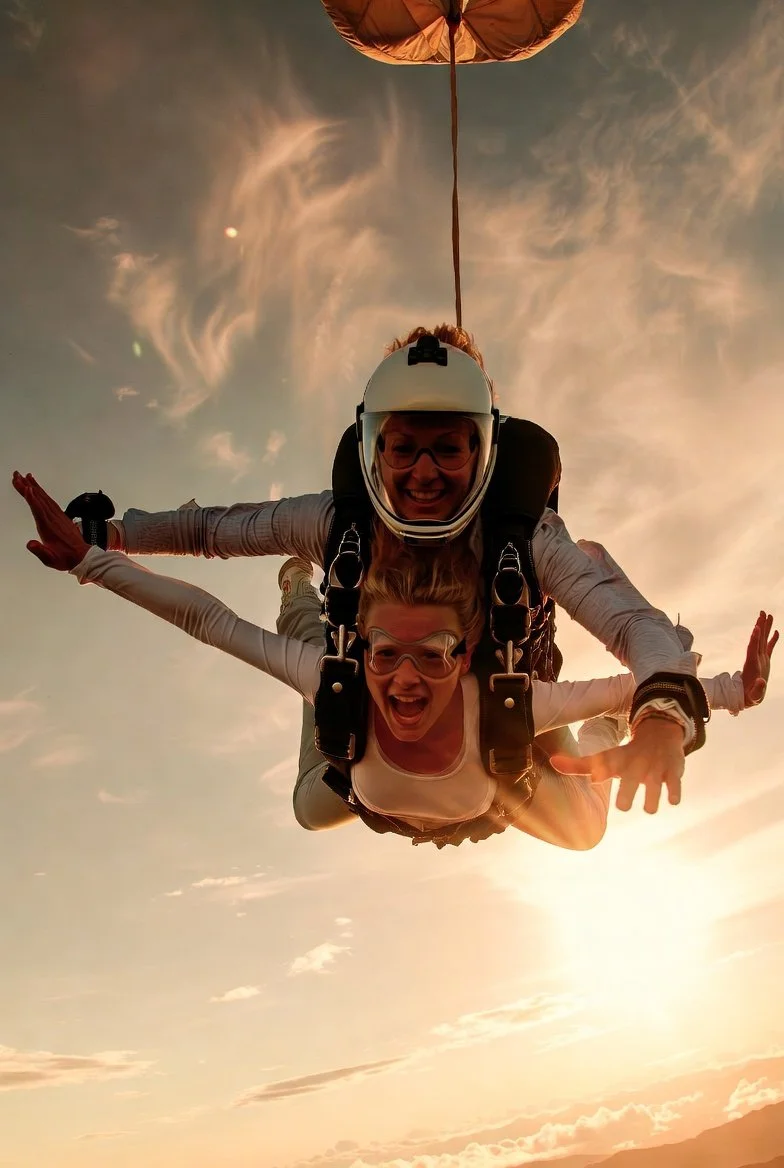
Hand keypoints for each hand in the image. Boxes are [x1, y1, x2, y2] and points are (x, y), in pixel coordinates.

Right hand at [12, 472, 90, 570]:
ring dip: (35, 486)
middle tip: (17, 475)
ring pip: (45, 498)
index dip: (32, 498)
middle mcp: (53, 519)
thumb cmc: (65, 558)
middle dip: (27, 486)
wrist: (82, 557)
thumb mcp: (50, 559)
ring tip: (26, 477)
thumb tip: (30, 544)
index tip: (25, 487)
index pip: (38, 509)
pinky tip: (38, 490)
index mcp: (48, 527)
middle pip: (39, 499)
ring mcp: (58, 516)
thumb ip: (39, 551)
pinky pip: (50, 501)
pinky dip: (43, 493)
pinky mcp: (61, 516)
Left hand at [550, 716, 685, 814]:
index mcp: (616, 762)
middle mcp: (634, 765)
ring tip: (648, 807)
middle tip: (622, 805)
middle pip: (629, 784)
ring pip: (653, 791)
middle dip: (625, 796)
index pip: (603, 766)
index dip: (598, 771)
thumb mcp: (604, 758)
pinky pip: (675, 788)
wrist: (660, 734)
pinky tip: (671, 798)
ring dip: (650, 803)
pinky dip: (673, 795)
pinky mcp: (673, 773)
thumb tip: (552, 762)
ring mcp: (655, 769)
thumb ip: (578, 765)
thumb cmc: (627, 755)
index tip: (596, 778)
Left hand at [741, 611, 777, 706]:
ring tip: (768, 615)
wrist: (746, 697)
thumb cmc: (750, 697)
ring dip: (765, 628)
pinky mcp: (765, 662)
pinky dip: (772, 639)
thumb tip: (761, 681)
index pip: (752, 649)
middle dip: (760, 626)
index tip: (756, 627)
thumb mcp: (754, 696)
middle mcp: (756, 659)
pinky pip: (769, 648)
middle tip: (762, 613)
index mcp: (752, 665)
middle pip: (758, 640)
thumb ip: (757, 690)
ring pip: (763, 640)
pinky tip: (776, 631)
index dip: (754, 639)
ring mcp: (760, 659)